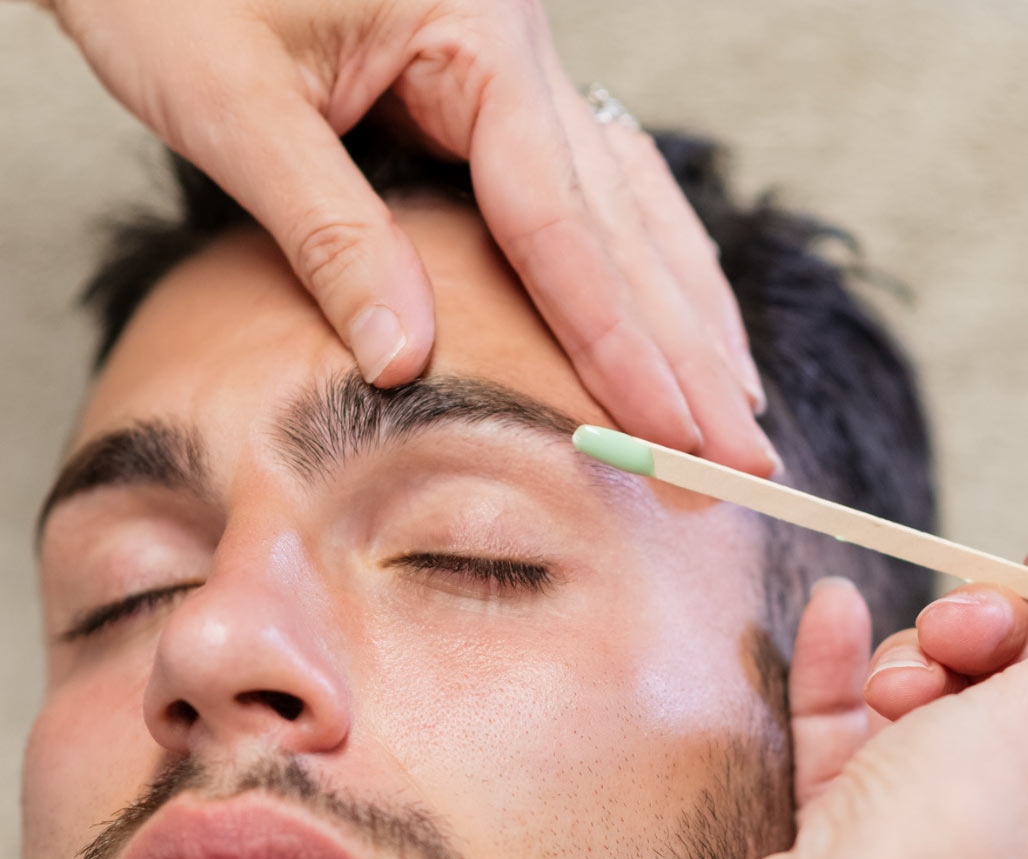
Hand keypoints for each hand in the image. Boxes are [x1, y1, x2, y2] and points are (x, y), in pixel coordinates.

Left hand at [44, 0, 773, 472]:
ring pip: (627, 205)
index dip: (619, 347)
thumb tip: (407, 362)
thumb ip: (328, 231)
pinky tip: (677, 312)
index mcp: (474, 29)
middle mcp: (518, 41)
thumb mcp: (231, 104)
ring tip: (738, 407)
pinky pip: (590, 184)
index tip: (674, 438)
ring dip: (686, 315)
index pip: (561, 225)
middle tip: (747, 461)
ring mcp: (513, 58)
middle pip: (621, 226)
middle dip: (687, 356)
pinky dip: (638, 262)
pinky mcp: (489, 81)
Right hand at [702, 577, 1027, 858]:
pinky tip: (831, 614)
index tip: (1008, 615)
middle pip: (1008, 704)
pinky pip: (854, 742)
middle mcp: (1026, 851)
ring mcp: (939, 849)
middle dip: (978, 643)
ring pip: (933, 716)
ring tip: (896, 684)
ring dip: (910, 668)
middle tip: (956, 631)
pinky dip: (841, 678)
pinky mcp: (855, 848)